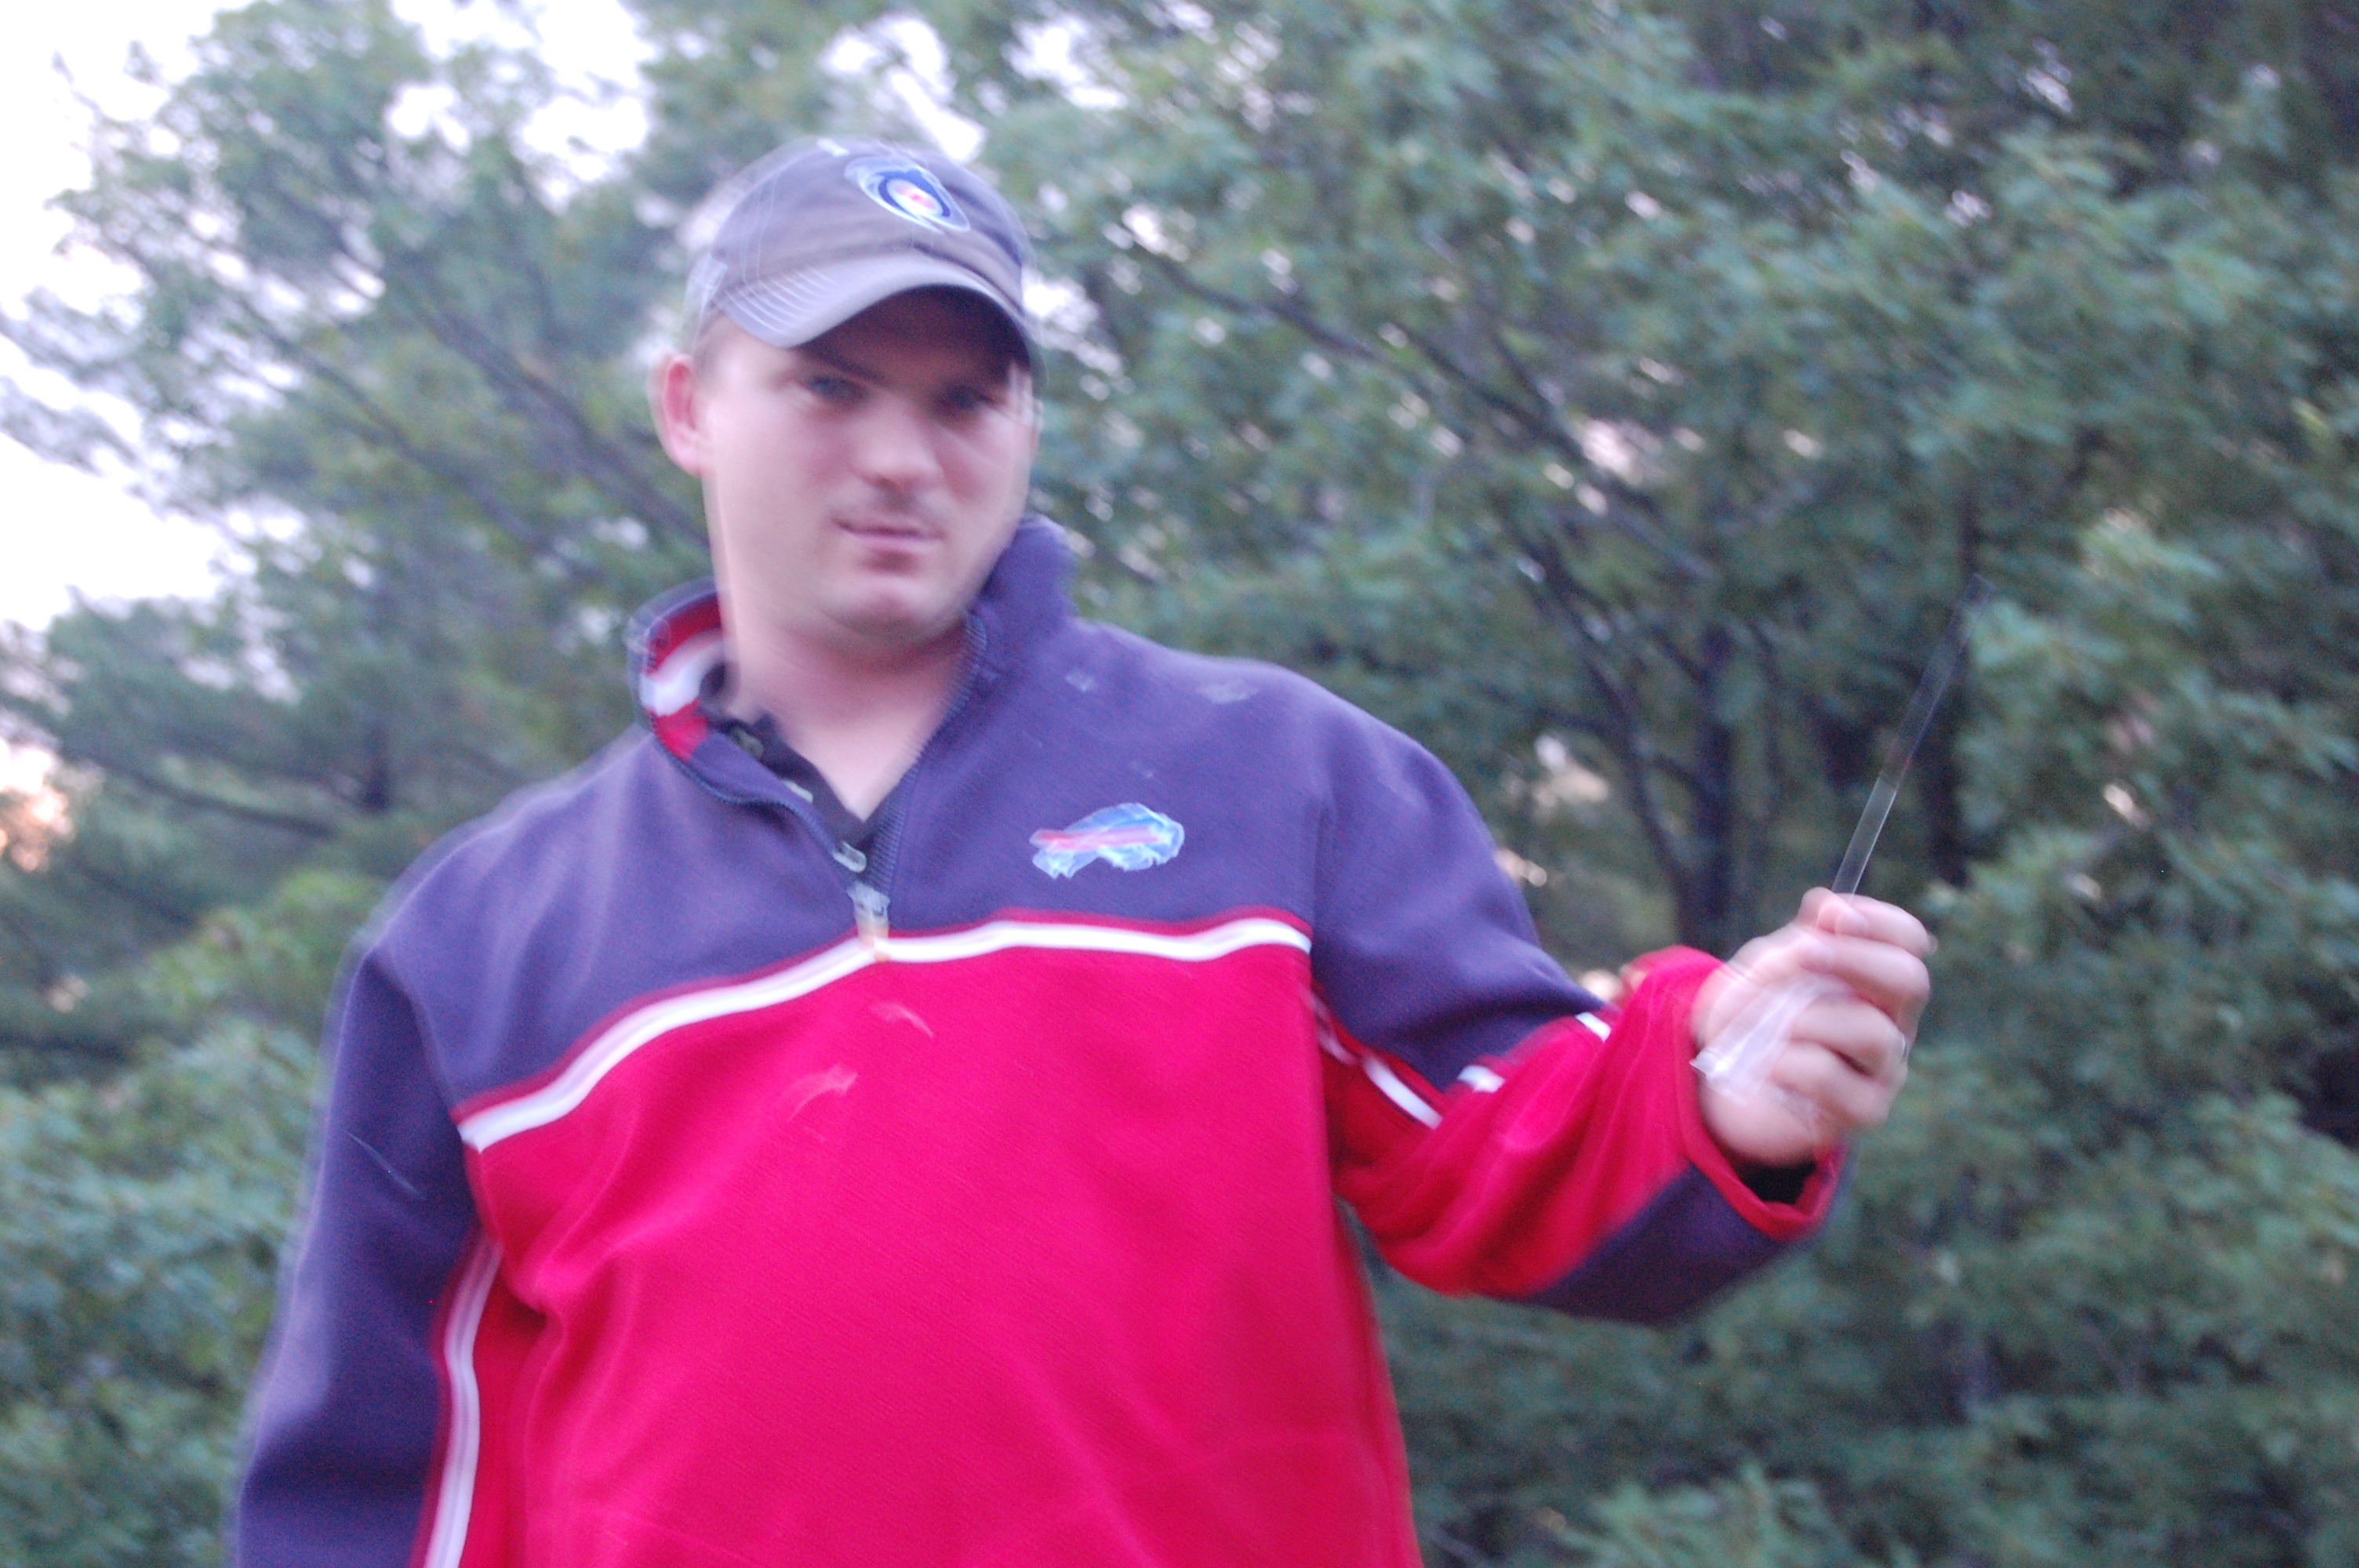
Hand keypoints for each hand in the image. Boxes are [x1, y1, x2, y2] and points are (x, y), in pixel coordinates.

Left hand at [1692, 889, 1931, 1167]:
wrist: (1721, 1087)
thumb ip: (1792, 944)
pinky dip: (1788, 1061)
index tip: (1832, 915)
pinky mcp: (1862, 1110)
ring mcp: (1882, 1070)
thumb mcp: (1758, 973)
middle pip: (1911, 980)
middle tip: (1802, 954)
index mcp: (1875, 982)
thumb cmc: (1751, 1023)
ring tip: (1777, 1026)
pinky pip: (1830, 1075)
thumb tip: (1827, 906)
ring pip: (1873, 1031)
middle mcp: (1892, 1023)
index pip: (1909, 941)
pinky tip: (1770, 1065)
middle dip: (1852, 958)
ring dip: (1811, 1017)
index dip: (1879, 921)